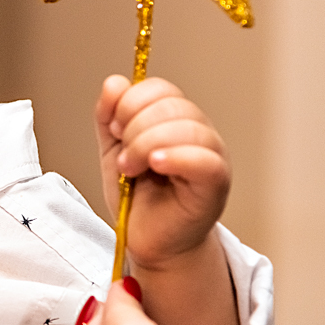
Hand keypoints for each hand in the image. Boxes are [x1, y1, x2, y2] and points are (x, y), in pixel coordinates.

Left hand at [95, 75, 229, 268]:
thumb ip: (109, 116)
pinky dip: (176, 157)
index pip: (160, 89)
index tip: (114, 129)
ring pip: (187, 128)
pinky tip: (156, 166)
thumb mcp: (113, 150)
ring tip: (132, 170)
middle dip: (135, 127)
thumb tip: (114, 82)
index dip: (130, 102)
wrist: (149, 241)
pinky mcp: (216, 183)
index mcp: (175, 119)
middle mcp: (198, 131)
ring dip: (146, 145)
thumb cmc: (138, 199)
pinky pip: (205, 159)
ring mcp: (211, 155)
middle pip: (171, 105)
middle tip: (124, 157)